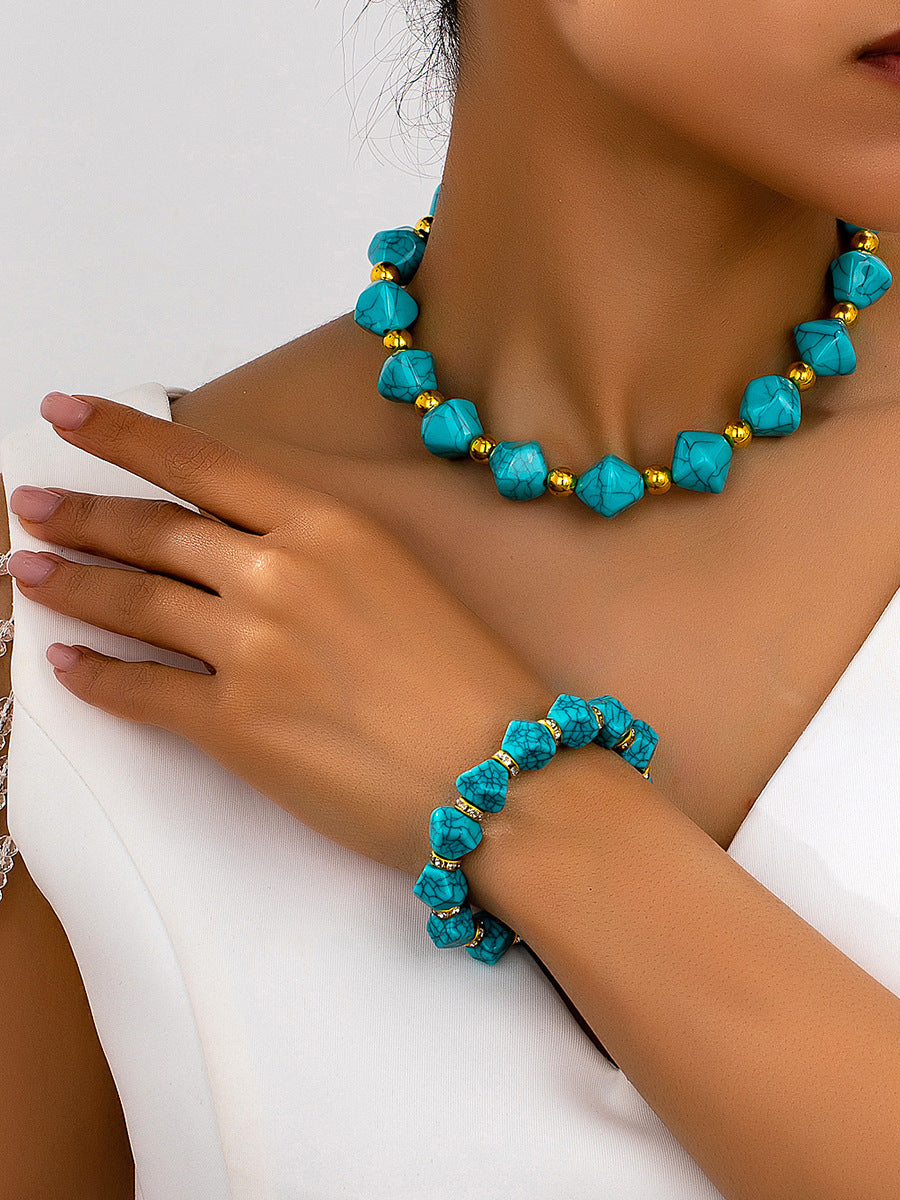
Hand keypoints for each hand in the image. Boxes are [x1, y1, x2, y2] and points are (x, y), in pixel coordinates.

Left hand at [7, 391, 555, 874]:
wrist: (502, 774)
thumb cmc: (476, 683)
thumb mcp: (406, 581)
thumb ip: (327, 555)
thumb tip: (254, 551)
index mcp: (331, 528)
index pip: (202, 463)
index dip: (123, 434)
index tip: (69, 413)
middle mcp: (280, 574)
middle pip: (153, 529)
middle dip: (78, 512)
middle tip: (31, 505)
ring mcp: (252, 650)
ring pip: (133, 602)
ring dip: (69, 584)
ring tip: (27, 573)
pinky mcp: (236, 727)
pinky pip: (140, 691)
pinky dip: (95, 677)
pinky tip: (68, 666)